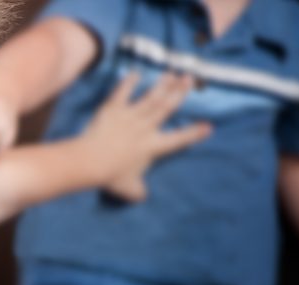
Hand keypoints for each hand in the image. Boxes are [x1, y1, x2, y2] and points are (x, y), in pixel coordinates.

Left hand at [81, 72, 210, 201]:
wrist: (90, 161)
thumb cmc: (110, 176)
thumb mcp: (130, 190)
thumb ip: (140, 192)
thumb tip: (144, 197)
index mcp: (153, 147)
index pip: (179, 140)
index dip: (194, 133)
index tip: (209, 126)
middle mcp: (145, 128)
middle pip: (167, 107)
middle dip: (180, 92)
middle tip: (190, 78)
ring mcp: (129, 116)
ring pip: (150, 97)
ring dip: (162, 84)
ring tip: (172, 73)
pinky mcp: (112, 109)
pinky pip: (122, 93)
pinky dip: (129, 82)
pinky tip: (136, 72)